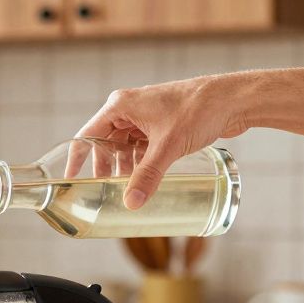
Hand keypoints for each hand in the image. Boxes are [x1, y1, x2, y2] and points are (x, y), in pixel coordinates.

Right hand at [76, 75, 247, 208]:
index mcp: (120, 106)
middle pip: (106, 143)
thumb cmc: (198, 110)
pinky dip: (141, 161)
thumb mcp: (167, 147)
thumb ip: (147, 176)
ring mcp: (147, 115)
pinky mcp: (163, 123)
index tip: (70, 179)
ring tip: (127, 189)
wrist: (232, 99)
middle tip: (104, 192)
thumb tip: (131, 203)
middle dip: (106, 168)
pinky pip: (143, 145)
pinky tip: (146, 178)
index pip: (88, 134)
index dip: (78, 158)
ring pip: (126, 146)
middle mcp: (130, 108)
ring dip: (126, 167)